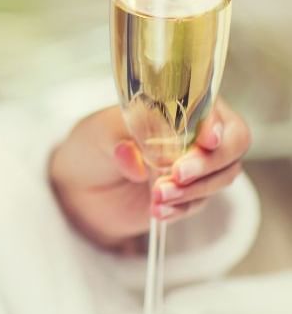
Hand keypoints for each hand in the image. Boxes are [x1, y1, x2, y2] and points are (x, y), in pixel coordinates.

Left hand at [47, 98, 250, 252]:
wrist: (82, 182)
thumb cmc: (93, 143)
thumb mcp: (97, 134)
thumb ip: (116, 141)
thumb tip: (131, 157)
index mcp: (178, 102)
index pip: (213, 108)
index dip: (216, 125)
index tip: (206, 141)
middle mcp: (195, 131)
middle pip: (231, 144)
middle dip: (208, 162)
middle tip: (177, 174)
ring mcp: (196, 164)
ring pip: (220, 176)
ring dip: (193, 190)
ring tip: (157, 196)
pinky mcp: (190, 193)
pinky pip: (199, 203)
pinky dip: (181, 209)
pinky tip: (157, 211)